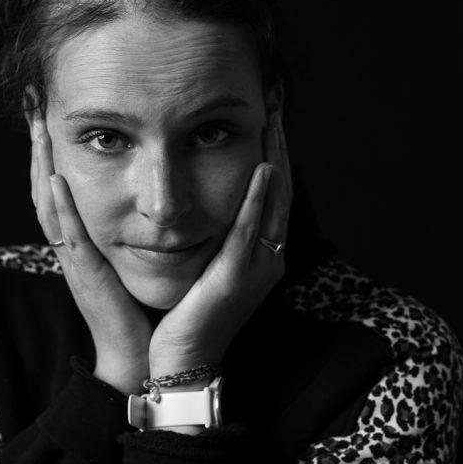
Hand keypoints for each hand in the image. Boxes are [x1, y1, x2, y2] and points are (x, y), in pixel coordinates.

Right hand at [30, 120, 151, 394]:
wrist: (142, 357)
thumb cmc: (139, 311)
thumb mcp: (129, 262)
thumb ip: (128, 231)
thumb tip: (144, 197)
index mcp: (81, 243)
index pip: (58, 188)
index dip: (49, 150)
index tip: (47, 113)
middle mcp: (71, 248)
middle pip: (44, 188)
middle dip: (38, 146)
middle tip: (32, 106)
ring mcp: (75, 262)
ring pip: (49, 205)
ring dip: (41, 164)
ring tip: (38, 128)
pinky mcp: (88, 277)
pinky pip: (69, 237)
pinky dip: (61, 207)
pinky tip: (55, 178)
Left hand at [147, 110, 292, 375]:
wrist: (181, 363)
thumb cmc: (186, 315)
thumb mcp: (203, 265)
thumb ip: (211, 233)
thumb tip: (200, 195)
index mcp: (259, 254)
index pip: (272, 191)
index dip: (274, 149)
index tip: (268, 111)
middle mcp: (267, 258)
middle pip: (281, 189)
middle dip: (279, 143)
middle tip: (275, 100)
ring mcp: (256, 269)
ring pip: (274, 205)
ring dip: (276, 159)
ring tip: (273, 121)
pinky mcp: (236, 280)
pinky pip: (250, 234)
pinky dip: (257, 201)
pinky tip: (262, 171)